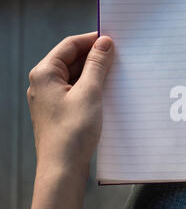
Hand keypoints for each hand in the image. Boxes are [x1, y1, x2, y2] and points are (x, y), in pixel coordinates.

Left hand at [27, 32, 113, 179]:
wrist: (62, 168)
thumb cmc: (72, 131)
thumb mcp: (90, 93)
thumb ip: (97, 65)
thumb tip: (105, 43)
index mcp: (44, 74)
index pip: (70, 45)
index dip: (92, 40)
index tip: (113, 39)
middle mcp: (43, 84)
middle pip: (71, 60)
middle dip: (95, 57)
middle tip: (119, 57)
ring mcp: (50, 99)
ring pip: (75, 77)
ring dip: (94, 73)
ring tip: (116, 74)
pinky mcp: (59, 112)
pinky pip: (76, 91)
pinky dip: (91, 88)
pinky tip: (107, 92)